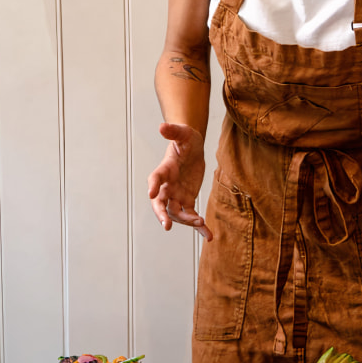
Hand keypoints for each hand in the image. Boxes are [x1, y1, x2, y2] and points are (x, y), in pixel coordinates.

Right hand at [147, 122, 211, 239]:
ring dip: (187, 220)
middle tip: (167, 225)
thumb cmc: (186, 140)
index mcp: (164, 170)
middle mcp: (167, 186)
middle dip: (162, 214)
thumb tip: (162, 126)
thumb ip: (174, 131)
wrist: (193, 149)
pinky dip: (200, 227)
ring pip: (177, 213)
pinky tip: (209, 236)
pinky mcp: (187, 201)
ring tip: (200, 223)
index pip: (155, 178)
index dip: (153, 185)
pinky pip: (192, 217)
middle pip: (160, 203)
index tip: (151, 193)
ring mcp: (176, 196)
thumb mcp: (183, 133)